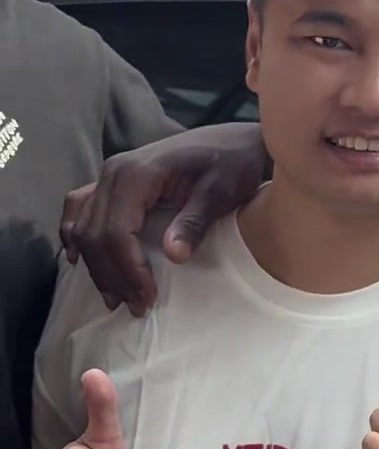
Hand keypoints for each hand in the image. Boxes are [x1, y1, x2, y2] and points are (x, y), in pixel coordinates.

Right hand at [60, 126, 267, 314]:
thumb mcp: (222, 191)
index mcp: (137, 174)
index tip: (148, 298)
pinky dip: (75, 234)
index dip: (128, 270)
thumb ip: (195, 221)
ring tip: (117, 298)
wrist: (233, 141)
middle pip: (94, 234)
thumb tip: (173, 255)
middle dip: (112, 276)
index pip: (116, 231)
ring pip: (83, 227)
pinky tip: (78, 259)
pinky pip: (79, 208)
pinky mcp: (112, 180)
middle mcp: (114, 172)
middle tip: (136, 307)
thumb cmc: (232, 164)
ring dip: (95, 265)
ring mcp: (109, 174)